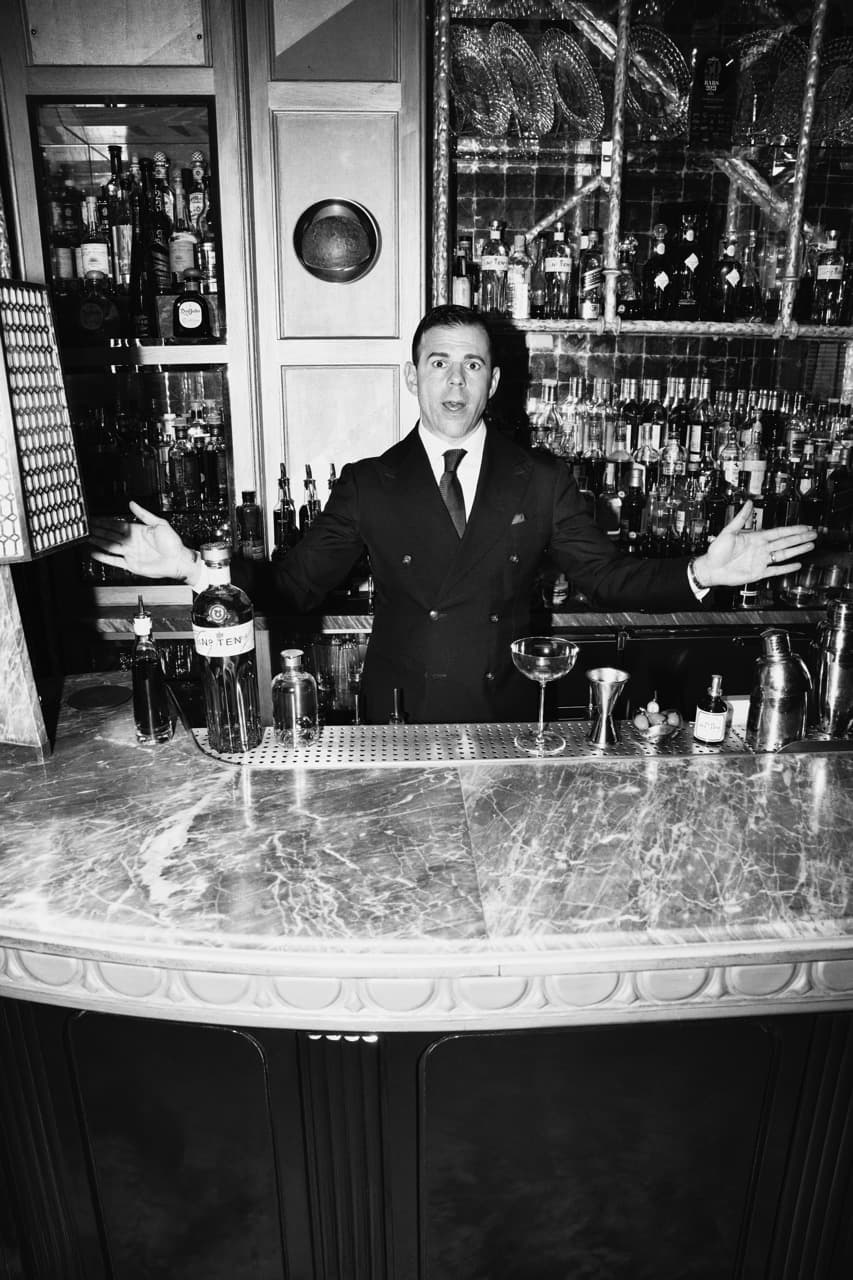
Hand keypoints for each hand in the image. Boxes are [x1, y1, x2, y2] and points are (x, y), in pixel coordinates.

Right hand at [89, 502, 200, 583]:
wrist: (178, 560)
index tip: (94, 519)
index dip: (105, 522)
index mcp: (137, 531)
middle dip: (98, 530)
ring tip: (87, 537)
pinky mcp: (131, 564)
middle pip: (110, 535)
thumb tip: (132, 503)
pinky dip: (104, 557)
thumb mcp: (159, 523)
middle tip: (86, 527)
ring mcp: (130, 553)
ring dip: (98, 542)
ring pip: (109, 546)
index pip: (116, 525)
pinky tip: (95, 553)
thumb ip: (143, 514)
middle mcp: (132, 542)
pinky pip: (114, 560)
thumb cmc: (172, 543)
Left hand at [693, 501, 815, 588]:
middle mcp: (760, 548)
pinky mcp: (758, 572)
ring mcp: (761, 560)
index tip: (804, 526)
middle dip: (800, 537)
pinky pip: (776, 570)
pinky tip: (796, 565)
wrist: (710, 568)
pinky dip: (786, 568)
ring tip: (810, 545)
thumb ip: (740, 518)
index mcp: (755, 538)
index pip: (779, 532)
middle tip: (814, 534)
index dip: (793, 529)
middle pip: (786, 542)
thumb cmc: (716, 551)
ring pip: (784, 554)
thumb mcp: (728, 531)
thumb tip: (747, 503)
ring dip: (797, 550)